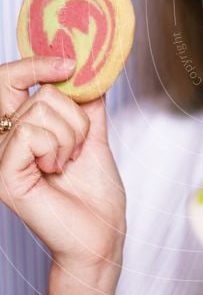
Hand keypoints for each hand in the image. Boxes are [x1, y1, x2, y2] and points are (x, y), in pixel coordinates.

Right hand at [0, 56, 125, 276]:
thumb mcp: (93, 133)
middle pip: (39, 93)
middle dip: (74, 116)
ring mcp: (1, 157)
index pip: (9, 80)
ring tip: (67, 163)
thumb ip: (85, 100)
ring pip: (39, 110)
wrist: (102, 231)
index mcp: (20, 129)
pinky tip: (56, 170)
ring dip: (70, 136)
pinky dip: (57, 147)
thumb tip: (88, 65)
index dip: (35, 64)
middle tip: (77, 145)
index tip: (70, 64)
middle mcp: (4, 140)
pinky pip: (31, 133)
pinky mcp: (4, 175)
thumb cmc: (95, 191)